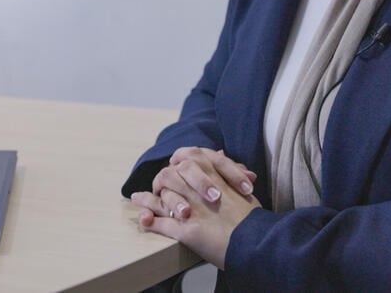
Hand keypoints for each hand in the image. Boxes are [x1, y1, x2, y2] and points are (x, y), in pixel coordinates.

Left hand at [131, 149, 260, 268]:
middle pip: (169, 175)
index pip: (187, 160)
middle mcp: (197, 188)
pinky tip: (143, 219)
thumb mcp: (241, 185)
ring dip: (148, 199)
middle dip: (162, 180)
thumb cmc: (250, 214)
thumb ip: (227, 170)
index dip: (178, 165)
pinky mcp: (184, 228)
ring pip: (161, 197)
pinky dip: (149, 220)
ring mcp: (189, 207)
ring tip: (136, 198)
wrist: (254, 238)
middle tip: (157, 186)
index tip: (175, 167)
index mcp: (212, 173)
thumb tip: (220, 153)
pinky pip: (160, 222)